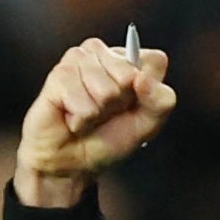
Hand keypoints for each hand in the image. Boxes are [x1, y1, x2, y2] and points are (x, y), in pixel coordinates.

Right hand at [14, 39, 175, 209]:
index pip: (153, 61)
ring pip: (103, 86)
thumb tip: (142, 78)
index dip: (146, 90)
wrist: (72, 164)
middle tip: (105, 113)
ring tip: (88, 116)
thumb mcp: (148, 125)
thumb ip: (161, 101)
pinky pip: (78, 95)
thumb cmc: (106, 141)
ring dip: (96, 112)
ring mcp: (80, 61)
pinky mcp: (58, 74)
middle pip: (127, 72)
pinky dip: (79, 117)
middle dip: (118, 103)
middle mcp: (104, 55)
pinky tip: (72, 118)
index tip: (132, 105)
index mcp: (130, 62)